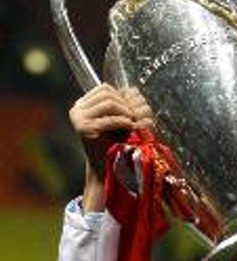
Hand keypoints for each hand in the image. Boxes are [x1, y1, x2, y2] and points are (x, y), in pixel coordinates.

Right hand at [69, 84, 154, 210]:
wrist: (106, 171)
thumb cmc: (114, 146)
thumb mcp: (117, 122)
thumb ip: (121, 105)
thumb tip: (133, 89)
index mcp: (82, 106)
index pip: (104, 89)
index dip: (122, 96)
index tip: (132, 110)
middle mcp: (77, 110)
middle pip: (107, 93)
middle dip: (125, 104)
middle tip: (135, 117)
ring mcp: (79, 119)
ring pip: (109, 102)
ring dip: (125, 112)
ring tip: (132, 123)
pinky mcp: (85, 129)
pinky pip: (110, 118)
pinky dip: (123, 121)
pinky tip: (129, 128)